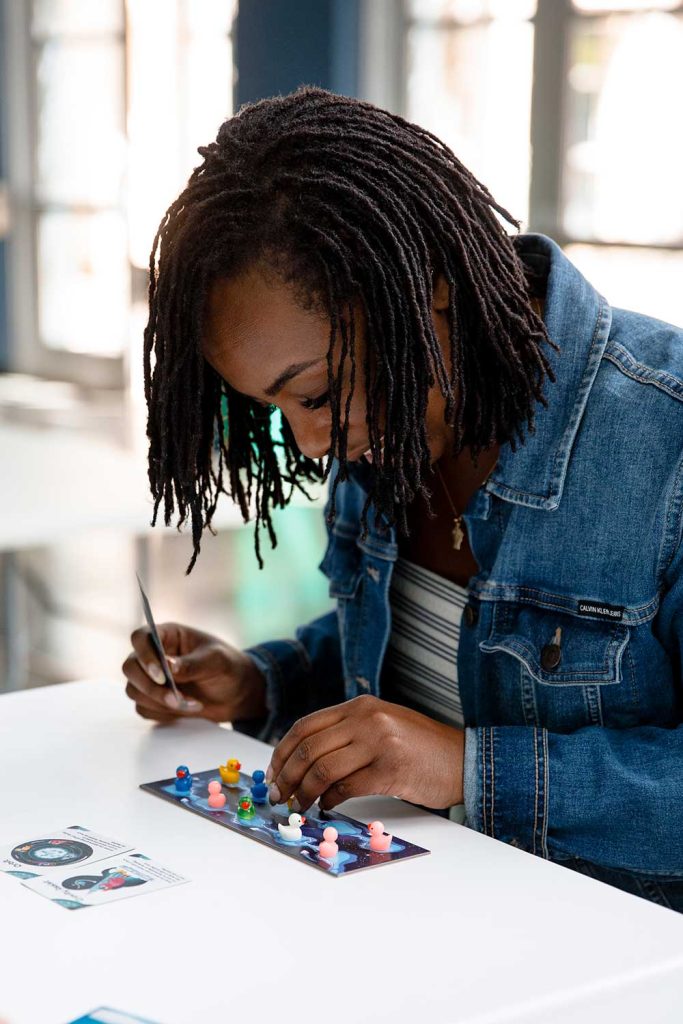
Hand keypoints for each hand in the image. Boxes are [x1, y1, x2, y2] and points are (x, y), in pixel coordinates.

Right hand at [122, 622, 266, 724]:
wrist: (235, 694)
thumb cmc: (228, 668)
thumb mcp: (217, 662)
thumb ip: (193, 664)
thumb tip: (168, 667)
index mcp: (168, 636)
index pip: (140, 637)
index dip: (144, 655)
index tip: (162, 675)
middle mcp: (154, 655)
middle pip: (130, 667)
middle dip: (151, 687)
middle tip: (176, 698)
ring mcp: (151, 678)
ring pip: (134, 690)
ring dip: (160, 703)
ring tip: (192, 705)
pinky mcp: (153, 699)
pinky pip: (143, 708)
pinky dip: (162, 713)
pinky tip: (186, 709)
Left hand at [266, 694, 464, 811]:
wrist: (462, 759)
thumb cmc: (418, 748)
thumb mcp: (380, 725)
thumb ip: (346, 734)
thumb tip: (300, 762)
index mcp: (359, 705)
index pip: (305, 726)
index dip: (282, 753)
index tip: (272, 774)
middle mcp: (367, 718)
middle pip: (309, 748)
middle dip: (286, 776)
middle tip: (279, 796)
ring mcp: (379, 742)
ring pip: (322, 769)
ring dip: (304, 793)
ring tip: (300, 805)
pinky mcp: (390, 769)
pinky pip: (346, 788)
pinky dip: (330, 801)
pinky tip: (328, 807)